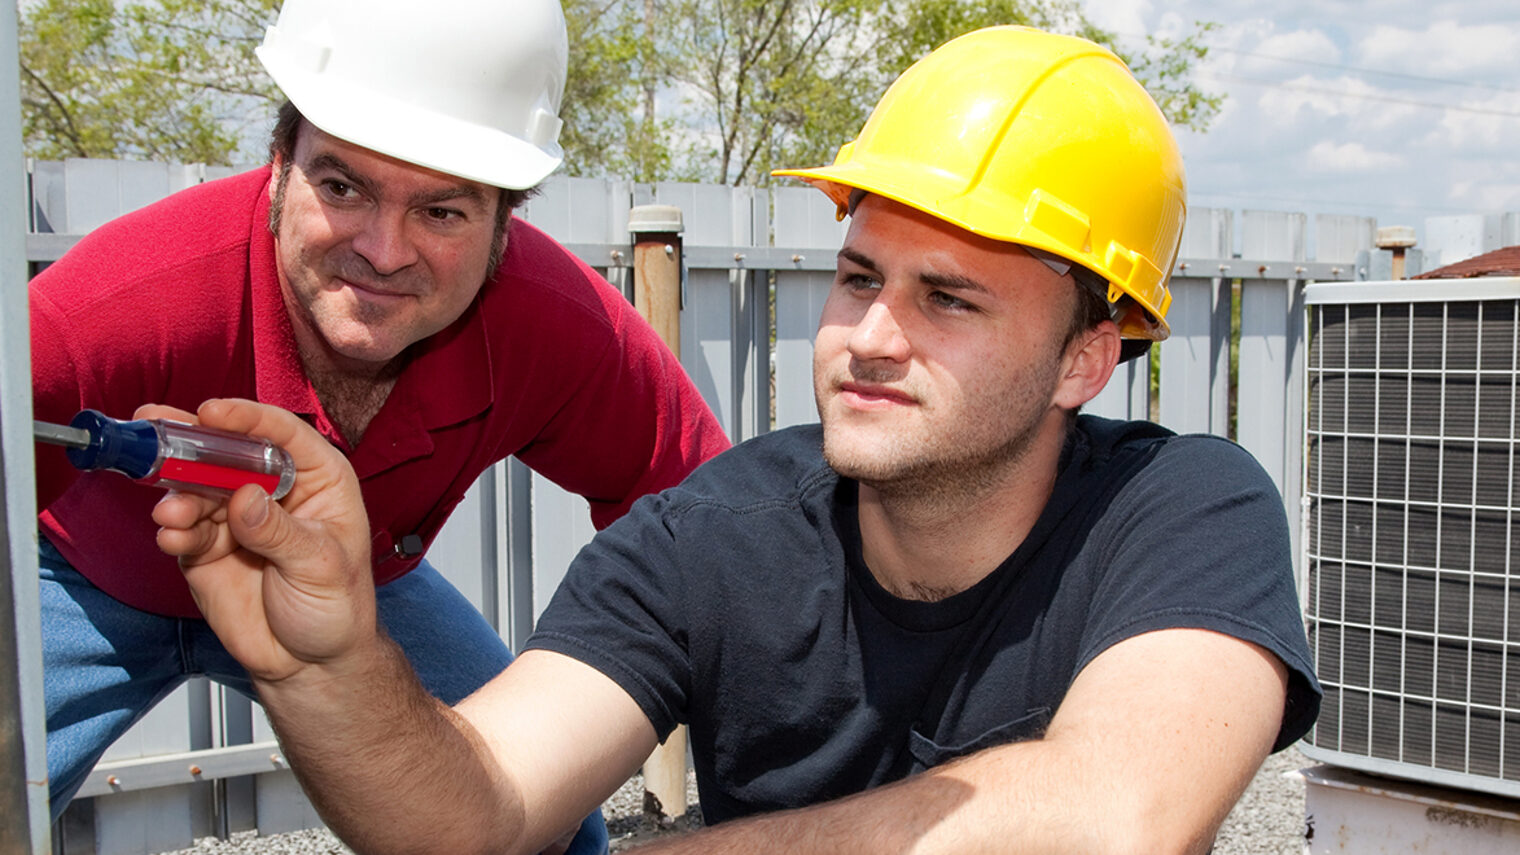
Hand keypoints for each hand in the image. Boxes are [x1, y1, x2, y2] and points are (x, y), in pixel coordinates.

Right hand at [148, 398, 374, 683]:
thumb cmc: (337, 608)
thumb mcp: (321, 566)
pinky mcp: (207, 547)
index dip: (247, 418)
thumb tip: (244, 498)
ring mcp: (236, 517)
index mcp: (318, 479)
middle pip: (228, 451)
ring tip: (173, 513)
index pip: (282, 434)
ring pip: (198, 487)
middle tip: (157, 431)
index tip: (212, 412)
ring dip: (178, 493)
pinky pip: (183, 529)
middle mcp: (273, 490)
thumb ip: (280, 532)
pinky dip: (174, 529)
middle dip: (192, 441)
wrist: (311, 664)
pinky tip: (174, 536)